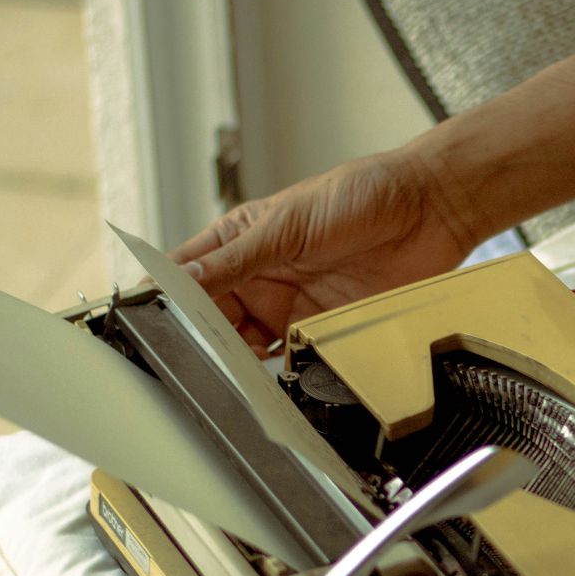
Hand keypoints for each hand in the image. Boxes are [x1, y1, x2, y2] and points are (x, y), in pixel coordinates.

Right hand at [169, 146, 475, 353]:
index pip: (187, 274)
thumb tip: (183, 279)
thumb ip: (236, 257)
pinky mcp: (322, 328)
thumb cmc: (362, 195)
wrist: (428, 211)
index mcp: (241, 240)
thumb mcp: (289, 224)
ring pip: (244, 344)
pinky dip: (276, 372)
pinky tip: (264, 380)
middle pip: (210, 318)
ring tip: (220, 372)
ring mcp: (290, 304)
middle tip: (186, 357)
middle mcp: (260, 275)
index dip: (164, 298)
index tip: (145, 321)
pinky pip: (290, 359)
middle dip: (197, 338)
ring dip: (232, 360)